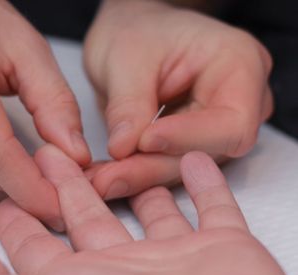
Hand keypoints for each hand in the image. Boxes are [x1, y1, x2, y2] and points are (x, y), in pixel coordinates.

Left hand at [0, 146, 295, 274]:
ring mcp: (174, 260)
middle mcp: (124, 273)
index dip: (21, 220)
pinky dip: (204, 184)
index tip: (8, 191)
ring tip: (116, 155)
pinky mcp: (222, 249)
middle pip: (89, 219)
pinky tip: (190, 162)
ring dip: (134, 184)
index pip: (40, 246)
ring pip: (149, 211)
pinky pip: (213, 207)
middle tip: (49, 155)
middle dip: (67, 186)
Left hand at [83, 0, 272, 199]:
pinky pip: (168, 165)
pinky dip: (137, 171)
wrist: (131, 34)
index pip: (230, 122)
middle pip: (207, 152)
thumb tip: (124, 148)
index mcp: (239, 65)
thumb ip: (128, 103)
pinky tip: (108, 176)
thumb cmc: (136, 31)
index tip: (144, 141)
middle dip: (153, 166)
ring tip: (100, 179)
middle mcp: (239, 102)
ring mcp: (216, 126)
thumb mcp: (125, 58)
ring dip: (140, 175)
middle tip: (108, 177)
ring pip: (184, 165)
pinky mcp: (191, 143)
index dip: (187, 138)